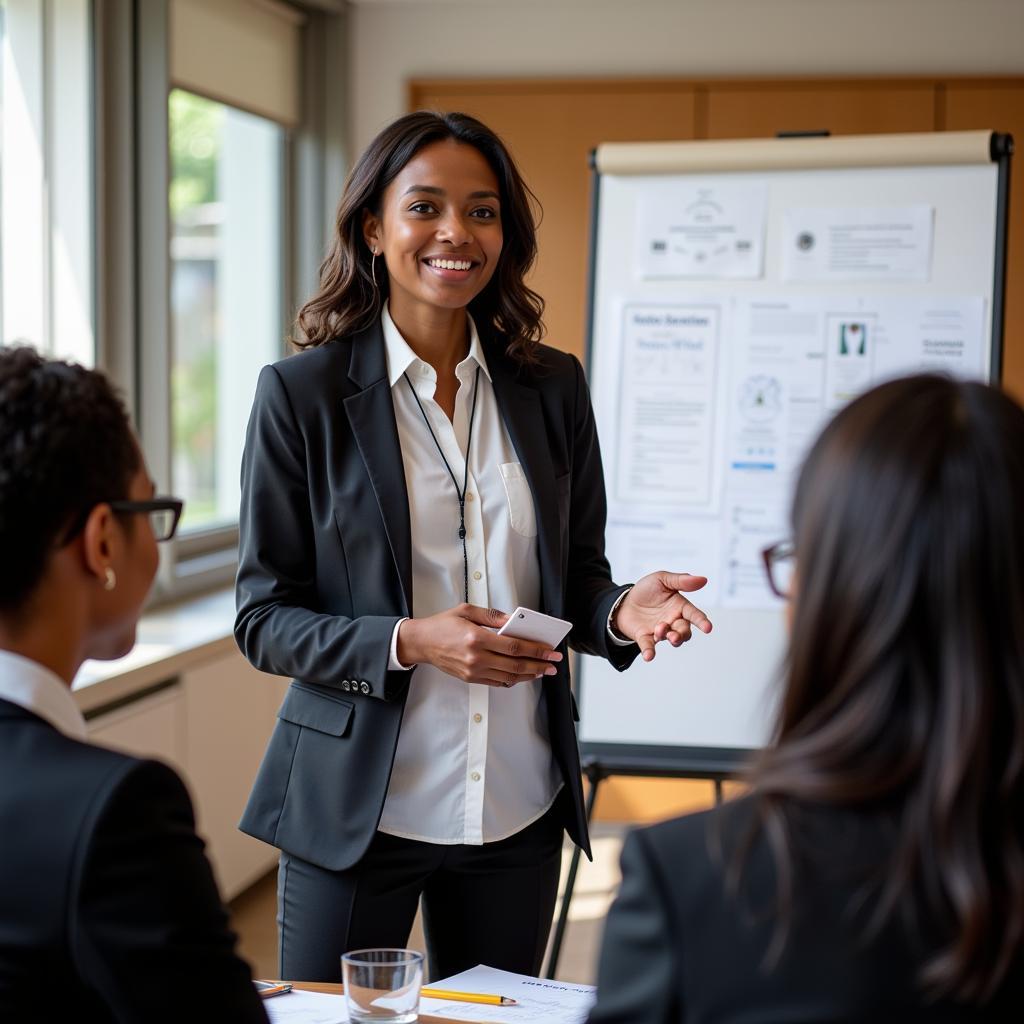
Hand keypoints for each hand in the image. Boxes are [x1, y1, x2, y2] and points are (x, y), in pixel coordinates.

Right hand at [397, 604, 562, 686]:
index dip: (536, 650)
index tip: (550, 651)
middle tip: (553, 663)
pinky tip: (524, 675)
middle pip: (516, 665)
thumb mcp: (467, 610)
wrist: (422, 643)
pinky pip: (498, 682)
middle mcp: (476, 657)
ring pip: (509, 677)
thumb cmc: (442, 625)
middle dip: (539, 664)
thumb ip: (493, 617)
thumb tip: (514, 621)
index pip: (514, 647)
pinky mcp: (471, 678)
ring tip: (543, 671)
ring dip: (530, 675)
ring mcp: (474, 671)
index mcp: (477, 638)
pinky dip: (514, 680)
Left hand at [614, 572, 712, 661]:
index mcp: (680, 606)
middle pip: (684, 631)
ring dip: (668, 637)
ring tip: (659, 630)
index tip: (708, 628)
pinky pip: (649, 646)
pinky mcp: (646, 637)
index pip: (694, 614)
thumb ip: (681, 580)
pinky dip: (649, 652)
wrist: (624, 600)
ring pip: (670, 639)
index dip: (701, 621)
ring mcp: (660, 631)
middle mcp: (673, 621)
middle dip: (682, 634)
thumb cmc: (647, 590)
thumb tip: (703, 580)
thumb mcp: (662, 579)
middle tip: (674, 634)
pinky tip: (648, 656)